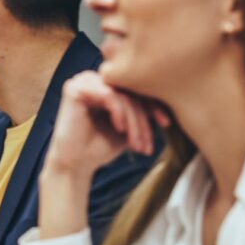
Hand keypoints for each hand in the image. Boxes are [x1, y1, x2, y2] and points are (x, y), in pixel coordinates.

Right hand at [45, 71, 169, 177]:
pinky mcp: (74, 89)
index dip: (153, 105)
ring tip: (135, 143)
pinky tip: (120, 129)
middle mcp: (94, 79)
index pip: (135, 88)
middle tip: (145, 144)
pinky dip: (119, 113)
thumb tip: (170, 101)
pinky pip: (108, 95)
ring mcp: (83, 81)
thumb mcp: (129, 126)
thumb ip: (142, 111)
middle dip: (142, 119)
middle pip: (130, 91)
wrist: (76, 165)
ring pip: (122, 94)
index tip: (166, 124)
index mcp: (105, 85)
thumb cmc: (99, 147)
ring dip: (133, 120)